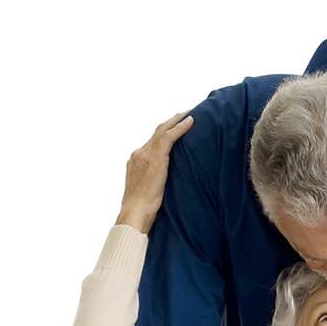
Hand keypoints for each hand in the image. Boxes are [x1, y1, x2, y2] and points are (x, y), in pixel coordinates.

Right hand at [117, 110, 194, 233]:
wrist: (135, 212)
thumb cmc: (143, 209)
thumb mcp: (148, 190)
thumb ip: (154, 180)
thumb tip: (166, 182)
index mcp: (136, 161)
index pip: (152, 142)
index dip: (164, 133)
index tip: (175, 127)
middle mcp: (139, 154)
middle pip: (157, 132)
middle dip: (171, 122)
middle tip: (185, 113)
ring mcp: (145, 154)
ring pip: (162, 130)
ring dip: (177, 120)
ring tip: (190, 113)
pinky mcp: (155, 157)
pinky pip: (169, 137)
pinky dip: (180, 128)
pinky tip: (191, 121)